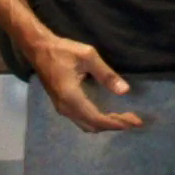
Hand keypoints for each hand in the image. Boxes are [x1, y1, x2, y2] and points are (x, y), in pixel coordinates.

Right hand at [25, 33, 143, 132]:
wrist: (38, 49)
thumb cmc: (62, 50)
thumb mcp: (88, 56)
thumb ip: (106, 74)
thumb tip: (125, 91)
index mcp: (71, 97)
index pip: (98, 119)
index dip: (118, 122)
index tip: (135, 122)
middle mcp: (65, 108)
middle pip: (93, 126)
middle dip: (115, 125)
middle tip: (134, 120)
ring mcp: (61, 108)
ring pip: (86, 125)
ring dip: (105, 125)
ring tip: (123, 119)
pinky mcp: (61, 105)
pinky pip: (81, 120)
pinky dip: (96, 121)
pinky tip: (107, 114)